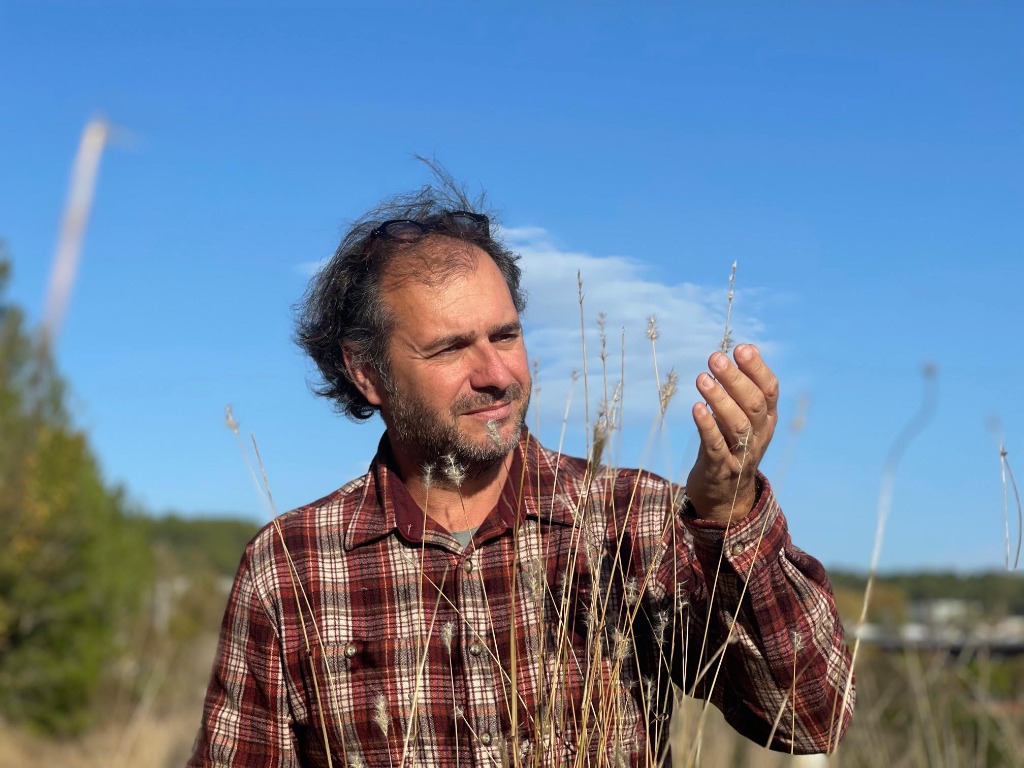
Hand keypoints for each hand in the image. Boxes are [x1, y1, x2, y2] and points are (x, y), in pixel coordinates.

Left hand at [685, 344, 778, 522]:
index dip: (757, 369)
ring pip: (737, 425)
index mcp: (767, 420)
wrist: (726, 498)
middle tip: (716, 358)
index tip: (741, 348)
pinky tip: (696, 408)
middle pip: (752, 405)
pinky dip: (707, 426)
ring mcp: (741, 454)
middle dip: (735, 379)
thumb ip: (745, 387)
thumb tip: (747, 348)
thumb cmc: (731, 446)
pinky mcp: (720, 469)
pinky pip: (715, 446)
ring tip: (702, 378)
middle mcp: (759, 436)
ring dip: (720, 400)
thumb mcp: (743, 418)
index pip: (769, 391)